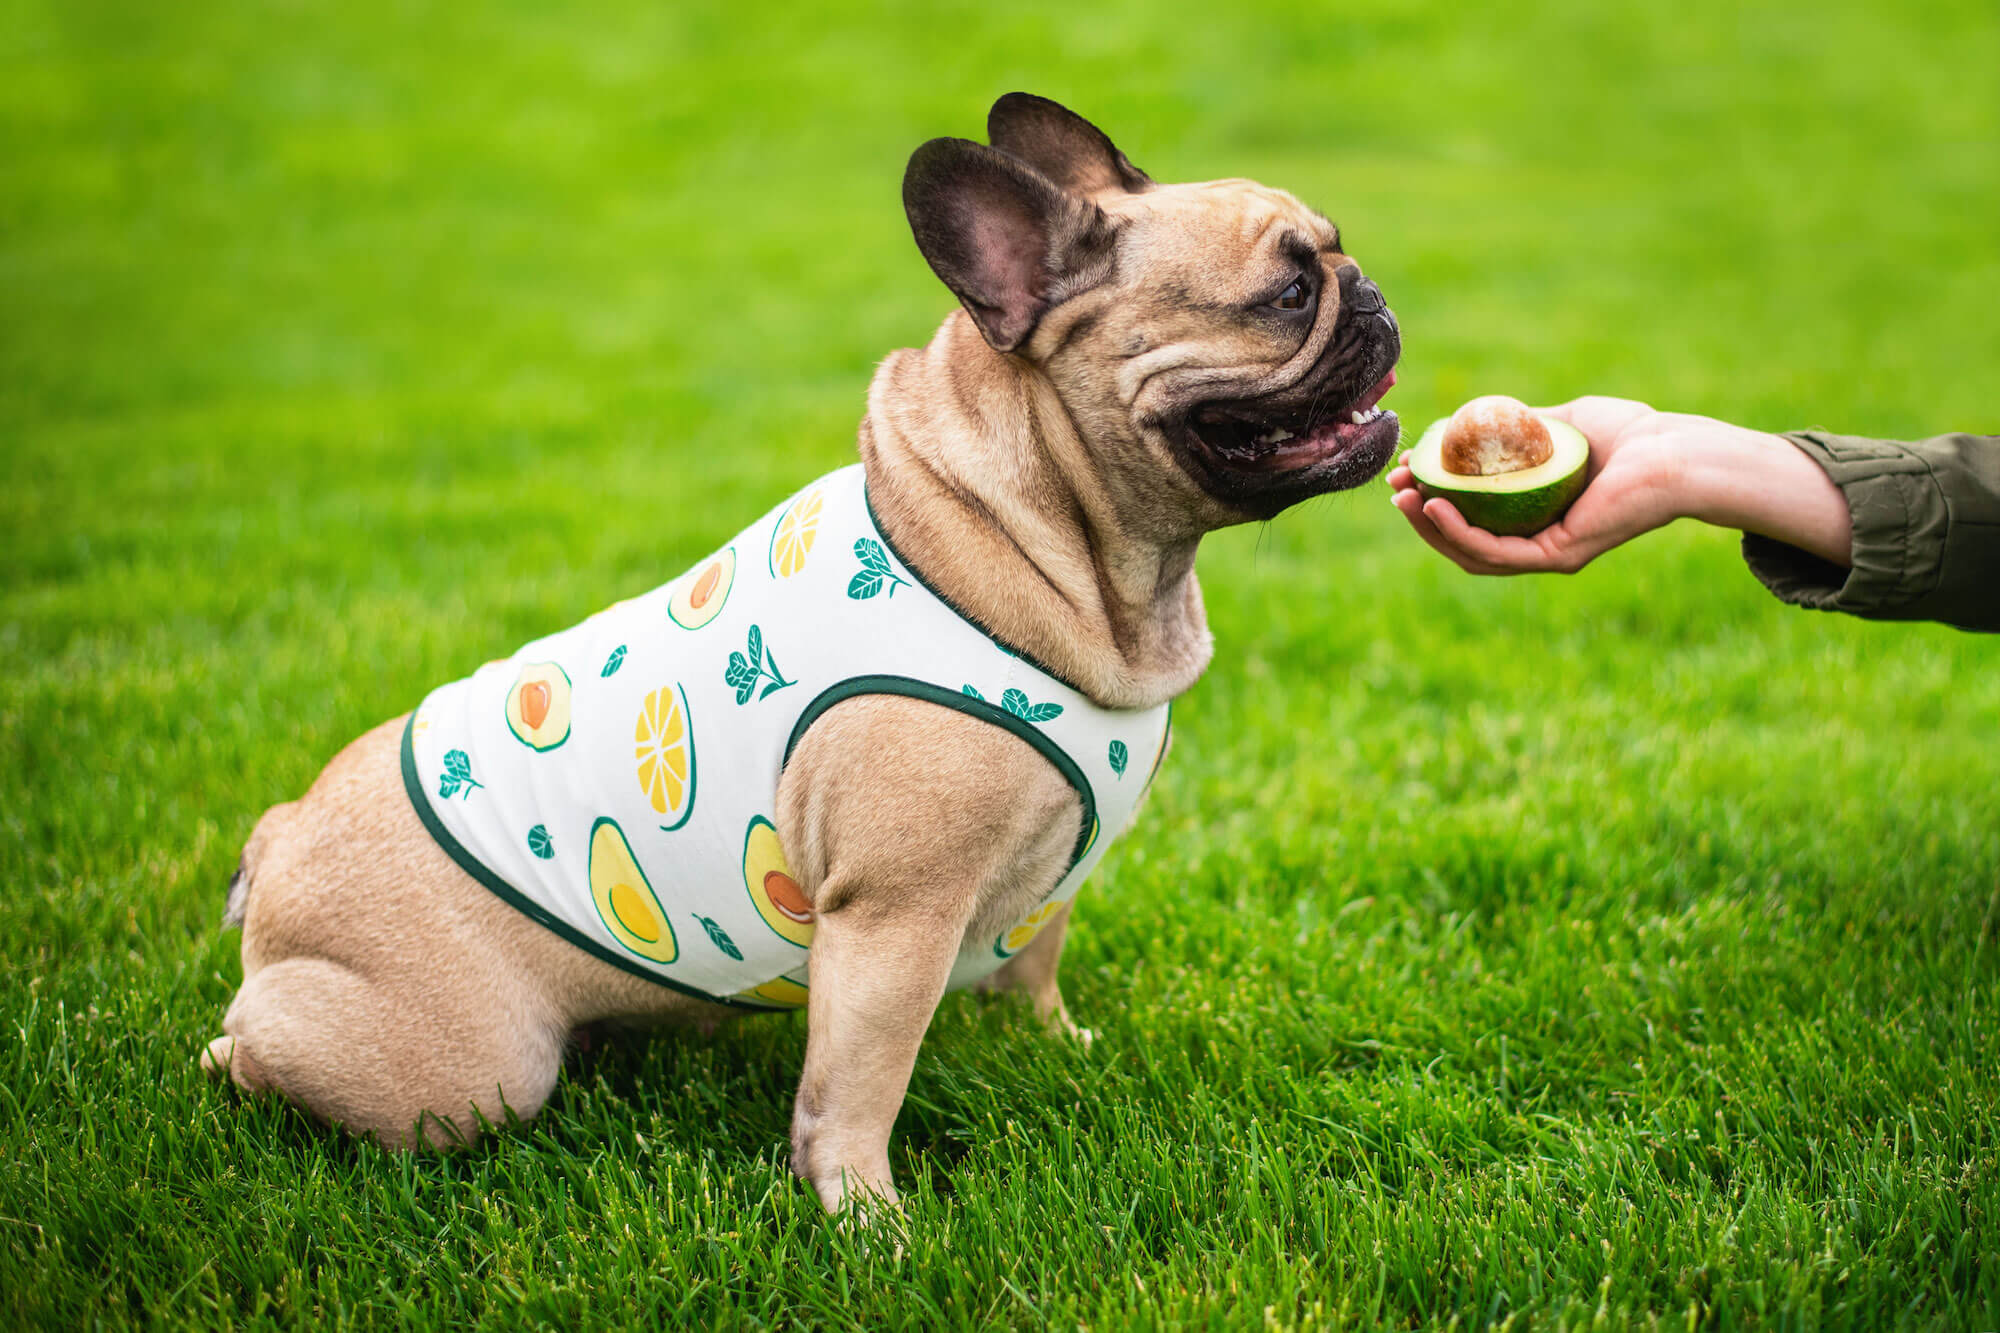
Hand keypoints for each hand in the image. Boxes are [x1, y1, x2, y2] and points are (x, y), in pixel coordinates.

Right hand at [1386, 396, 1851, 574]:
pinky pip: (1496, 552)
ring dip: (1431, 528)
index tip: (1407, 470)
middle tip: (1396, 486)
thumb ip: (1521, 427)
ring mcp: (1548, 553)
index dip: (1433, 498)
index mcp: (1536, 517)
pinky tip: (1437, 505)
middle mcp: (1539, 542)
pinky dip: (1460, 532)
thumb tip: (1473, 420)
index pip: (1472, 517)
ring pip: (1472, 553)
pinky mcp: (1559, 556)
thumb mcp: (1559, 423)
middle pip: (1462, 539)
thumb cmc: (1632, 434)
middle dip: (1422, 515)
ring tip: (1406, 496)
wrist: (1675, 451)